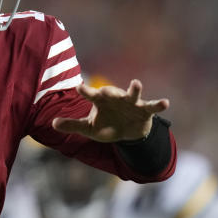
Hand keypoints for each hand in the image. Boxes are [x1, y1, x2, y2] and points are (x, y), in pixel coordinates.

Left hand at [52, 79, 169, 141]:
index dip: (85, 91)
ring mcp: (131, 103)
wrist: (127, 133)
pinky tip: (165, 103)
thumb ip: (72, 125)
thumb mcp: (89, 129)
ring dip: (134, 89)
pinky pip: (152, 106)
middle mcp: (115, 98)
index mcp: (101, 102)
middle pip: (111, 92)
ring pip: (132, 94)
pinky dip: (159, 104)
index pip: (90, 95)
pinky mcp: (144, 110)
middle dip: (108, 91)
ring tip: (136, 83)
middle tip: (103, 90)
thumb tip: (52, 124)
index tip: (79, 87)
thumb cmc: (107, 126)